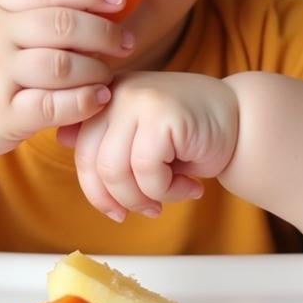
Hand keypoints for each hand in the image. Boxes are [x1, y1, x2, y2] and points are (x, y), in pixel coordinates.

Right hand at [0, 0, 135, 156]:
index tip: (118, 0)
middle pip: (62, 24)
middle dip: (104, 31)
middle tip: (125, 42)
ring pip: (62, 65)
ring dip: (97, 68)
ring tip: (108, 72)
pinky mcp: (4, 115)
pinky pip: (54, 106)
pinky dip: (85, 101)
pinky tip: (99, 97)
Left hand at [57, 72, 237, 221]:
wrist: (242, 120)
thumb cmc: (189, 133)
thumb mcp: (140, 134)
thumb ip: (106, 137)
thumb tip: (60, 138)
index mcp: (106, 96)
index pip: (81, 151)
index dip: (95, 189)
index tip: (115, 210)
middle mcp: (116, 92)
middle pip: (94, 164)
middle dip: (118, 199)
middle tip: (145, 211)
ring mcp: (138, 99)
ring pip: (117, 171)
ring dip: (145, 198)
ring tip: (171, 196)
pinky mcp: (162, 114)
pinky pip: (147, 171)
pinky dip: (168, 191)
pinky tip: (188, 185)